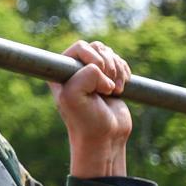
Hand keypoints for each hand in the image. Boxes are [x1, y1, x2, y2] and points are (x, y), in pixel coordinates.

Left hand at [48, 40, 132, 177]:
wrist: (105, 138)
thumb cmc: (85, 120)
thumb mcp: (74, 95)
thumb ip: (85, 74)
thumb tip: (103, 71)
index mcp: (61, 72)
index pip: (80, 47)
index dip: (93, 58)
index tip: (97, 76)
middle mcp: (75, 70)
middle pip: (97, 47)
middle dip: (108, 64)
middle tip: (107, 87)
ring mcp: (93, 73)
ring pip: (110, 54)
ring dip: (117, 70)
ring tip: (114, 90)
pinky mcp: (109, 78)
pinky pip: (120, 62)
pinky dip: (124, 73)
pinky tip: (121, 89)